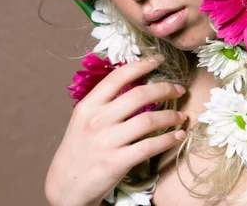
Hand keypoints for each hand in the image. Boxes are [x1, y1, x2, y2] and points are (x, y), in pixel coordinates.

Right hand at [45, 55, 186, 205]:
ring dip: (170, 116)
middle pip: (139, 95)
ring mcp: (107, 142)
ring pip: (148, 121)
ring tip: (181, 116)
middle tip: (179, 89)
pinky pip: (149, 146)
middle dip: (165, 88)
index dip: (141, 65)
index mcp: (88, 105)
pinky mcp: (117, 163)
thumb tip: (135, 81)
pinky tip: (178, 136)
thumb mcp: (84, 119)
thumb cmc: (79, 149)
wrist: (65, 187)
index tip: (158, 60)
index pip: (118, 76)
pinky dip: (168, 139)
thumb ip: (105, 102)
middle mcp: (97, 120)